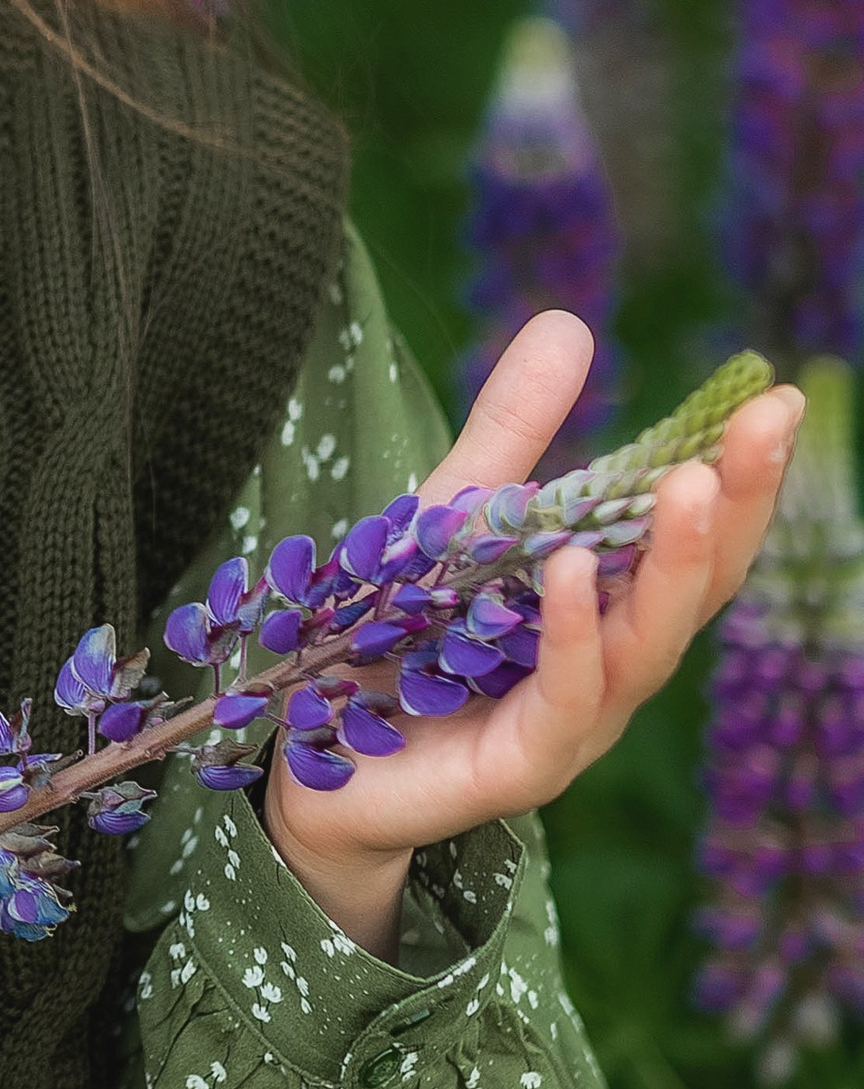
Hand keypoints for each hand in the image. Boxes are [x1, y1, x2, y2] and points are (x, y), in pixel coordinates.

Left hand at [263, 312, 804, 956]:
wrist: (315, 767)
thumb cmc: (398, 640)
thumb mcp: (453, 518)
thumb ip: (512, 435)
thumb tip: (572, 321)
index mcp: (609, 606)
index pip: (691, 539)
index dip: (738, 475)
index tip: (773, 399)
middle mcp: (609, 666)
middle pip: (694, 588)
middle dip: (735, 505)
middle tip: (765, 424)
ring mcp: (574, 722)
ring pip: (645, 645)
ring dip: (670, 565)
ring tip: (688, 484)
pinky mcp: (521, 767)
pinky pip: (562, 698)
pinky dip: (574, 633)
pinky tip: (574, 572)